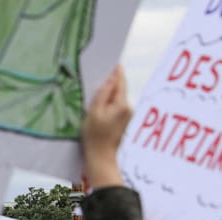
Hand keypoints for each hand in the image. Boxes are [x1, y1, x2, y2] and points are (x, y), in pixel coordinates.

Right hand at [81, 66, 130, 188]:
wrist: (101, 157)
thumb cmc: (94, 136)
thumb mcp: (93, 112)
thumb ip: (102, 93)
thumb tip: (110, 78)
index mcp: (122, 104)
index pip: (120, 82)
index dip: (116, 71)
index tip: (114, 61)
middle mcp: (128, 108)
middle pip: (119, 89)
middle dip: (110, 83)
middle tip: (99, 76)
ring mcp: (128, 115)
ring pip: (117, 98)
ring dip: (108, 95)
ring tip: (95, 98)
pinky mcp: (124, 120)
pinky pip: (116, 106)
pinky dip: (108, 104)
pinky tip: (98, 110)